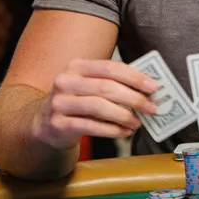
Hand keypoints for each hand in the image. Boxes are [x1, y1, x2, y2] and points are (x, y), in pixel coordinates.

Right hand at [32, 59, 157, 149]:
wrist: (44, 122)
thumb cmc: (76, 100)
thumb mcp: (88, 85)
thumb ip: (112, 82)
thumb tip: (146, 89)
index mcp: (76, 66)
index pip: (110, 67)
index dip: (134, 77)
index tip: (153, 87)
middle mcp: (66, 81)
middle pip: (106, 87)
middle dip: (133, 98)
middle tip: (151, 107)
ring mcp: (60, 103)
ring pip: (98, 107)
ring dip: (123, 116)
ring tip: (137, 122)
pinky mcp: (58, 124)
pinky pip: (90, 126)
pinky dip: (111, 130)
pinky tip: (124, 132)